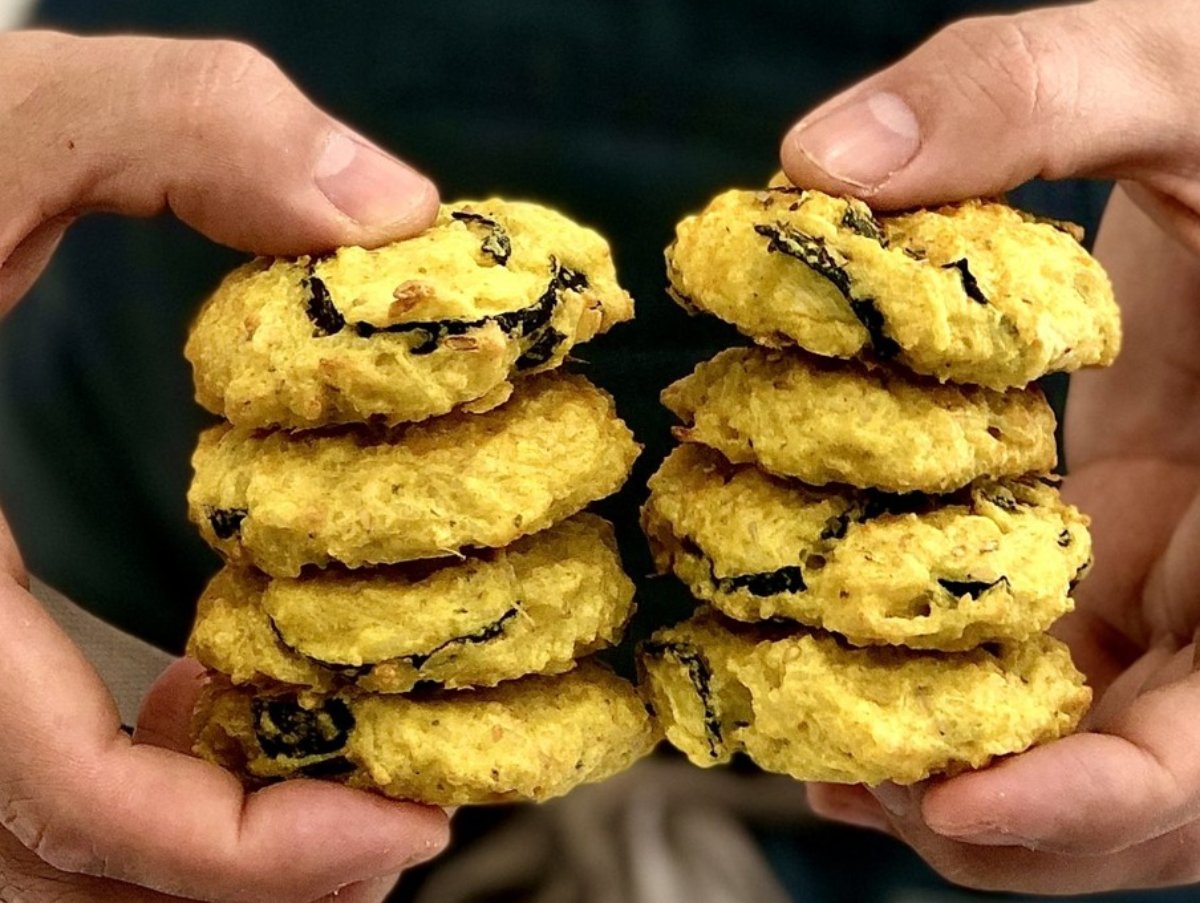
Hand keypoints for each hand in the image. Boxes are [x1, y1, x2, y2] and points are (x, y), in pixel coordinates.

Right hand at [0, 31, 445, 901]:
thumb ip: (186, 126)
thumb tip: (394, 211)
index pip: (69, 804)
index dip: (244, 851)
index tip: (405, 822)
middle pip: (51, 870)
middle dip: (234, 874)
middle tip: (394, 828)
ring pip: (23, 844)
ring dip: (183, 842)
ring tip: (333, 789)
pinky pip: (9, 759)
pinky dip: (120, 772)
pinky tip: (199, 695)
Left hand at [780, 0, 1199, 892]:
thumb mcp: (1186, 77)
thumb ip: (1028, 96)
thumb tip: (818, 161)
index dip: (1097, 800)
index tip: (951, 806)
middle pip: (1135, 789)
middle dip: (989, 811)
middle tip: (841, 774)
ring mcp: (1174, 582)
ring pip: (1076, 744)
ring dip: (947, 767)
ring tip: (809, 740)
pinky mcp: (1109, 555)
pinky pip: (1038, 663)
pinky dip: (943, 689)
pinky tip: (834, 663)